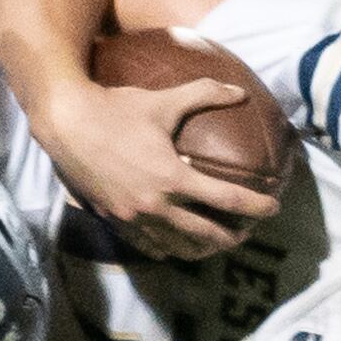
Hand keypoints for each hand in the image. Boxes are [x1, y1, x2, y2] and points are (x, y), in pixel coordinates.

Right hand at [35, 78, 277, 260]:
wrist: (66, 124)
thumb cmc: (116, 109)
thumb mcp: (163, 101)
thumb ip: (204, 93)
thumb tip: (241, 91)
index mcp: (172, 178)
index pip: (227, 200)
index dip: (256, 206)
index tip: (274, 207)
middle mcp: (155, 205)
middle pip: (207, 234)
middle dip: (233, 236)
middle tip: (248, 230)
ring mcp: (133, 218)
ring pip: (178, 247)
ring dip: (203, 248)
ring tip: (217, 242)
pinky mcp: (114, 221)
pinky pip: (148, 246)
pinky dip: (169, 249)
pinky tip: (177, 245)